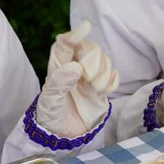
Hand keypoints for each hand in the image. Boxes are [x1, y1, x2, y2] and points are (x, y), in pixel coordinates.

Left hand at [36, 22, 118, 136]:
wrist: (64, 135)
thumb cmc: (51, 117)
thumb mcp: (49, 103)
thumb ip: (59, 83)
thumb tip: (75, 66)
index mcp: (58, 67)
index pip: (65, 44)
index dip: (75, 34)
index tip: (86, 27)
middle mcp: (75, 68)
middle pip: (89, 49)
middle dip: (94, 60)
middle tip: (90, 80)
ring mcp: (90, 76)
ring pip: (104, 60)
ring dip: (104, 72)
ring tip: (96, 89)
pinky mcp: (103, 86)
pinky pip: (114, 74)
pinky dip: (112, 80)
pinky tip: (104, 91)